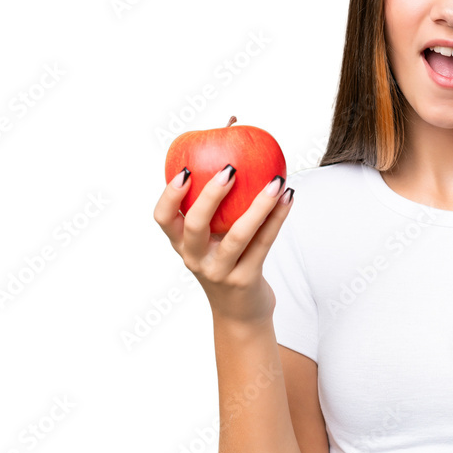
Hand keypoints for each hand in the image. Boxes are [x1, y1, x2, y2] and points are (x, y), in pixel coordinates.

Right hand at [153, 164, 293, 325]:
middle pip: (195, 225)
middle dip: (210, 196)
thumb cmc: (227, 261)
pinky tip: (288, 196)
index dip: (170, 195)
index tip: (186, 170)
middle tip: (231, 169)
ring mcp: (220, 271)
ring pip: (238, 236)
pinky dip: (278, 218)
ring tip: (276, 182)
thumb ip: (216, 202)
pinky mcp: (246, 279)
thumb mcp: (212, 238)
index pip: (163, 219)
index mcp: (182, 244)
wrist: (240, 314)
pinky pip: (264, 243)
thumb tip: (231, 138)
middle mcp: (195, 259)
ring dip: (259, 205)